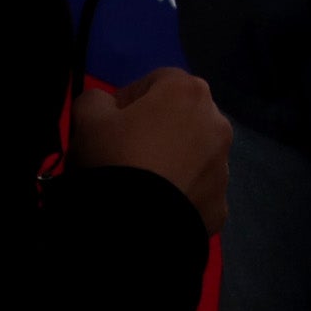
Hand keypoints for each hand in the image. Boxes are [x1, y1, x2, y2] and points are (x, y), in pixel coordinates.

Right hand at [67, 66, 232, 230]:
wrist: (132, 228)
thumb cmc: (113, 159)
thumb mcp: (87, 118)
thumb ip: (96, 99)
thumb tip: (106, 107)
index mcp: (189, 92)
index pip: (156, 82)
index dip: (129, 100)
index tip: (109, 124)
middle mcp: (216, 124)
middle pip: (181, 118)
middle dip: (156, 130)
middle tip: (124, 153)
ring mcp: (223, 168)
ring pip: (194, 156)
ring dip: (173, 162)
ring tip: (141, 184)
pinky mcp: (221, 207)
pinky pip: (197, 193)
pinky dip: (180, 197)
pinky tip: (155, 207)